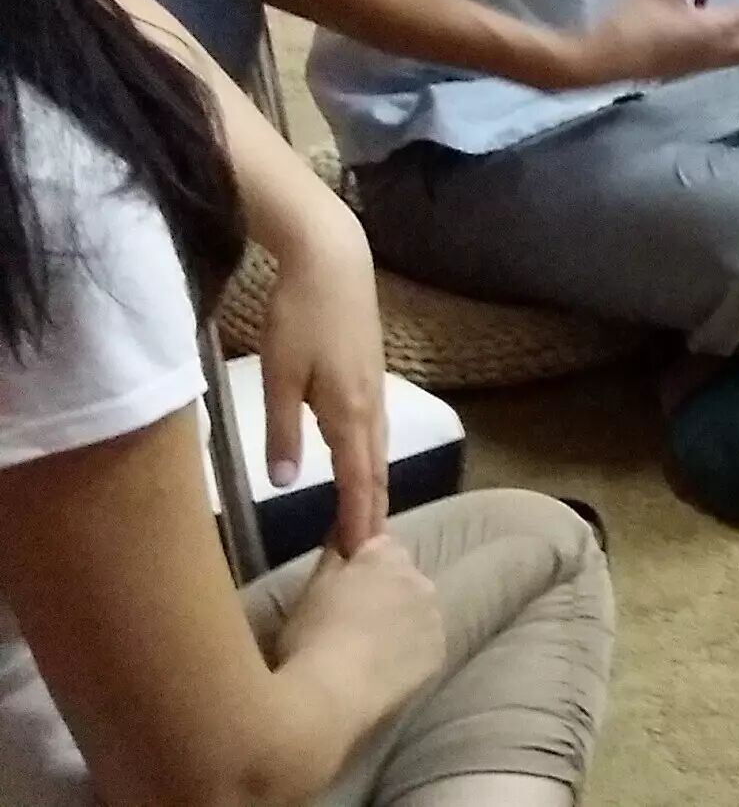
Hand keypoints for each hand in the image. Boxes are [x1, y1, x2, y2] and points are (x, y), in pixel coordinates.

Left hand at [255, 202, 388, 551]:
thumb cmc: (301, 317)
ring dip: (376, 486)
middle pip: (377, 470)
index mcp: (349, 412)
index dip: (357, 517)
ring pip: (382, 450)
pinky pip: (379, 431)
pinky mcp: (372, 374)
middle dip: (373, 510)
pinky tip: (365, 460)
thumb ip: (282, 432)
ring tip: (370, 516)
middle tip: (370, 552)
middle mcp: (371, 406)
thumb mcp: (277, 377)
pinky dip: (374, 459)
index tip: (358, 555)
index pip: (357, 479)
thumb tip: (287, 484)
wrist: (334, 262)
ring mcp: (377, 389)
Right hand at [275, 536, 445, 713]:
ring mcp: (434, 615)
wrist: (330, 693)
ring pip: (419, 611)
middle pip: (405, 578)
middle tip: (354, 622)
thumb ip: (334, 554)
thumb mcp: (312, 588)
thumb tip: (344, 529)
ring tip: (367, 650)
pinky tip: (383, 670)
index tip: (349, 585)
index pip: (383, 546)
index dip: (366, 566)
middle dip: (386, 592)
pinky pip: (426, 643)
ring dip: (401, 621)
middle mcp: (419, 578)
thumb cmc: (310, 635)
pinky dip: (410, 652)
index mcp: (386, 556)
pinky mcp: (438, 651)